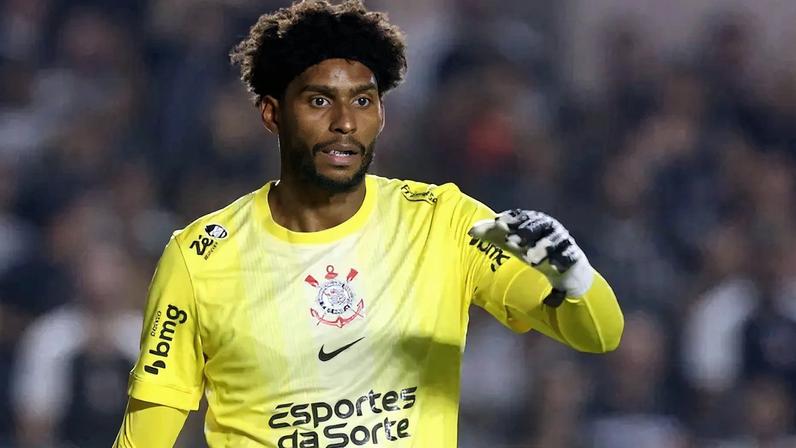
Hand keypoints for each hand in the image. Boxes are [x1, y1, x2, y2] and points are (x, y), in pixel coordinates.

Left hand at [468, 210, 593, 302]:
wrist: (561, 268)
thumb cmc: (532, 249)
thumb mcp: (511, 243)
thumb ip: (492, 234)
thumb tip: (470, 231)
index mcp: (533, 220)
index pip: (521, 216)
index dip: (510, 219)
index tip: (498, 223)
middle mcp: (549, 227)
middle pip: (537, 225)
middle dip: (524, 232)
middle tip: (510, 242)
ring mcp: (563, 241)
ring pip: (552, 241)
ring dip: (541, 248)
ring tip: (529, 260)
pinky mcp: (574, 256)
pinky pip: (569, 256)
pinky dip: (561, 260)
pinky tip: (553, 267)